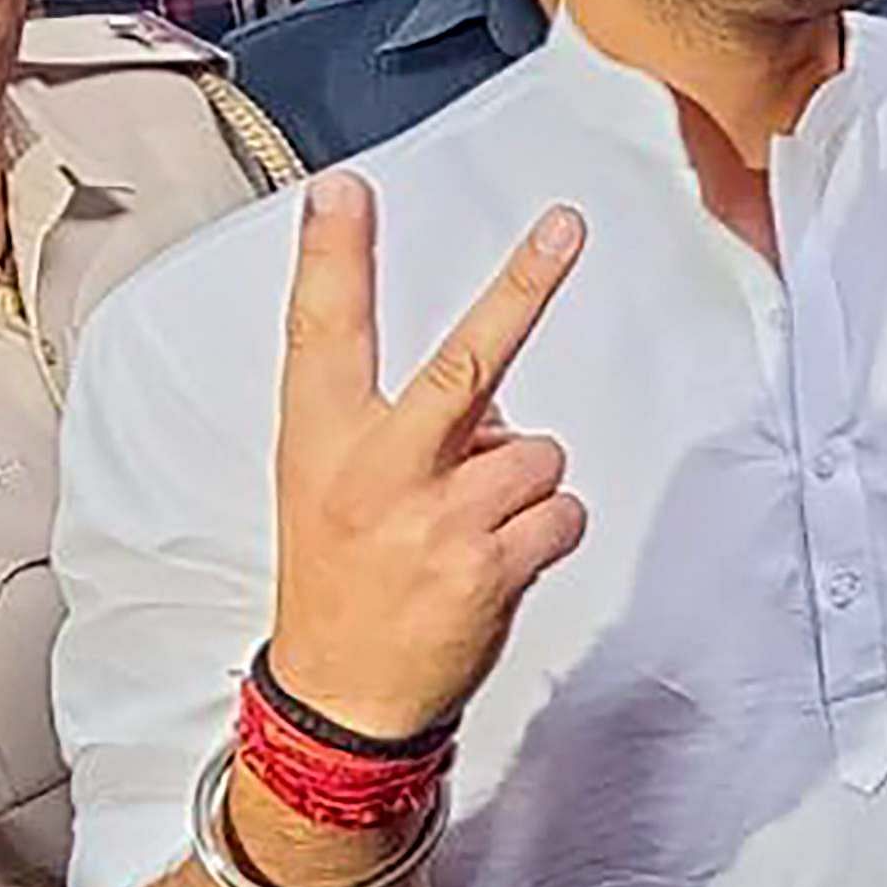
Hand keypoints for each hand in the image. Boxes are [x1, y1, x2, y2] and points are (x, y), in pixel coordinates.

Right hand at [263, 174, 591, 745]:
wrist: (340, 695)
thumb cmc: (338, 580)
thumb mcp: (322, 484)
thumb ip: (388, 426)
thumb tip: (486, 394)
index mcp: (322, 441)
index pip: (321, 331)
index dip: (333, 257)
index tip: (343, 191)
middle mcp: (378, 470)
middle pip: (466, 361)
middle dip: (522, 287)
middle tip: (564, 228)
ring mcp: (437, 519)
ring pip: (538, 451)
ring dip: (524, 483)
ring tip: (475, 527)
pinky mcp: (488, 565)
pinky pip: (561, 512)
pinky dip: (546, 532)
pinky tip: (499, 562)